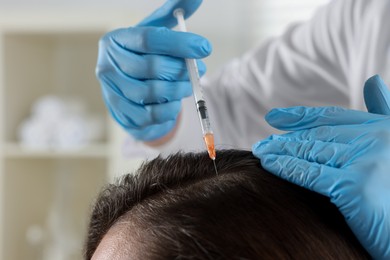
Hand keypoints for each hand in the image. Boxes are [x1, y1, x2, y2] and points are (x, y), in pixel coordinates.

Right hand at [96, 0, 211, 140]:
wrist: (127, 91)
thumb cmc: (143, 57)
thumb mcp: (154, 33)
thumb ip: (172, 14)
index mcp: (116, 40)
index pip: (149, 39)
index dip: (180, 43)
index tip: (204, 47)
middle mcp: (107, 65)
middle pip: (152, 67)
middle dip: (183, 69)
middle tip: (200, 69)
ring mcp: (111, 92)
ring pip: (153, 92)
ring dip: (179, 90)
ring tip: (188, 85)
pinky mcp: (121, 114)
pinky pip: (151, 115)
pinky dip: (170, 109)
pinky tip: (174, 101)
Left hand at [252, 75, 389, 258]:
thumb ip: (381, 114)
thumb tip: (371, 80)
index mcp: (383, 127)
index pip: (332, 117)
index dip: (300, 116)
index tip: (274, 117)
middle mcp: (376, 138)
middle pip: (317, 135)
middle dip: (285, 139)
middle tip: (262, 143)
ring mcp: (365, 161)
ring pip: (310, 151)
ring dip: (279, 150)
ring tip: (260, 152)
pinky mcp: (354, 186)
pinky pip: (309, 173)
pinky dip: (285, 167)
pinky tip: (268, 164)